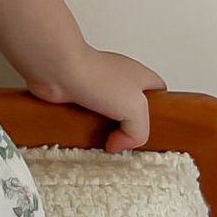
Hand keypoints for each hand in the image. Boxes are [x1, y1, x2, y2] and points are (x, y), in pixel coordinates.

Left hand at [26, 43, 167, 151]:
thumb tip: (120, 145)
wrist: (57, 70)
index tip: (155, 130)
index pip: (158, 93)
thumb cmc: (96, 76)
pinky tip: (83, 138)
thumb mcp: (136, 109)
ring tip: (104, 145)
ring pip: (105, 115)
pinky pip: (82, 117)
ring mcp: (94, 88)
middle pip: (130, 108)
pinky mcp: (73, 96)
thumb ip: (138, 132)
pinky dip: (83, 128)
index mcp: (138, 77)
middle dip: (128, 126)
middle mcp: (117, 80)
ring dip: (103, 130)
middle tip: (127, 143)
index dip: (160, 111)